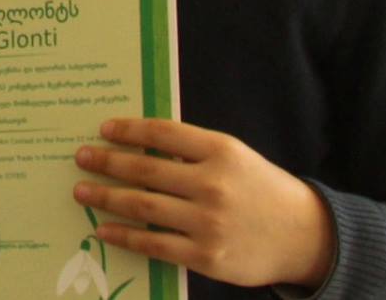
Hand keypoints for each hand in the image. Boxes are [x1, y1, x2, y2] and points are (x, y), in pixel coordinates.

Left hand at [75, 118, 334, 290]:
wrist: (304, 236)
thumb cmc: (260, 189)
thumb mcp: (233, 156)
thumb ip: (192, 149)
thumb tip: (135, 142)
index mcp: (220, 150)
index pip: (162, 134)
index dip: (128, 130)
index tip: (103, 129)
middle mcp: (212, 184)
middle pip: (145, 170)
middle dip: (107, 163)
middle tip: (81, 157)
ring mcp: (208, 222)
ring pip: (142, 206)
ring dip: (106, 197)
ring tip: (81, 190)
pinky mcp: (206, 256)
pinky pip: (154, 243)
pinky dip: (123, 235)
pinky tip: (103, 228)